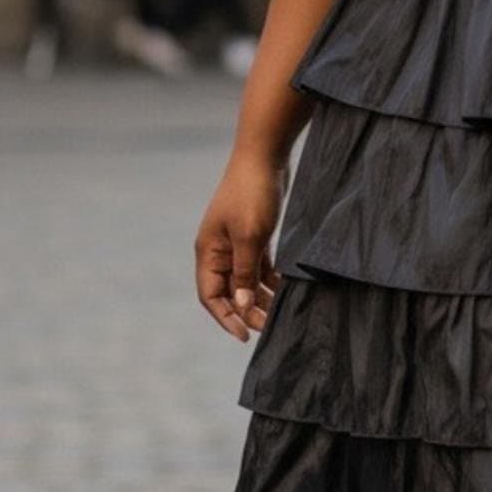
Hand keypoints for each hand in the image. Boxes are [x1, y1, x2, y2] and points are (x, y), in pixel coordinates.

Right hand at [194, 151, 286, 339]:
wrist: (264, 156)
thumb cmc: (253, 194)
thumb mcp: (250, 236)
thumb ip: (244, 273)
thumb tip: (239, 306)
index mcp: (209, 252)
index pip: (211, 296)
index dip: (225, 318)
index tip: (245, 336)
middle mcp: (218, 250)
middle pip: (229, 291)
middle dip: (247, 311)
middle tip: (269, 326)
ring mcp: (236, 242)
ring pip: (245, 280)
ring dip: (259, 297)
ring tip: (278, 312)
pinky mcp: (253, 234)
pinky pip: (258, 266)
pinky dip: (269, 279)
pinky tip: (283, 290)